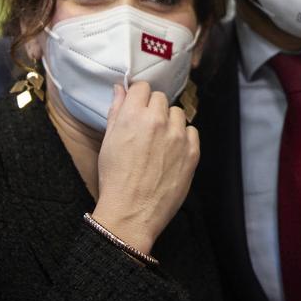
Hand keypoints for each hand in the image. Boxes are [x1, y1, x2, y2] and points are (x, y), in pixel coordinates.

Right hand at [92, 82, 199, 254]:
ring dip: (170, 122)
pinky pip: (192, 131)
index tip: (138, 106)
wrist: (131, 212)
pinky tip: (172, 151)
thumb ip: (116, 111)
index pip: (142, 87)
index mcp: (133, 116)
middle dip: (154, 109)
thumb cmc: (115, 179)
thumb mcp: (108, 141)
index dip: (139, 96)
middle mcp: (158, 121)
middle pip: (161, 98)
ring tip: (159, 141)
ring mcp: (178, 137)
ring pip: (178, 113)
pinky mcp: (192, 152)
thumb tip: (121, 89)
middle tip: (146, 128)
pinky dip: (184, 137)